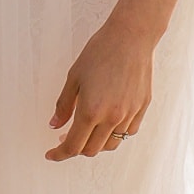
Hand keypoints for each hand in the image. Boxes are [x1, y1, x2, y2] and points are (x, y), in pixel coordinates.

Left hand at [47, 15, 157, 161]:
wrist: (130, 39)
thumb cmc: (99, 54)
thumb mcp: (73, 78)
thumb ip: (64, 105)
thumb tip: (54, 125)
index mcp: (92, 111)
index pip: (74, 145)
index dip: (60, 154)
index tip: (51, 155)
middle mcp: (112, 118)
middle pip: (92, 149)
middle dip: (75, 148)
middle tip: (64, 138)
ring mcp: (130, 114)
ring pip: (112, 144)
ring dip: (96, 143)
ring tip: (85, 131)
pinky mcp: (142, 108)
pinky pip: (128, 132)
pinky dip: (114, 134)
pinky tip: (106, 123)